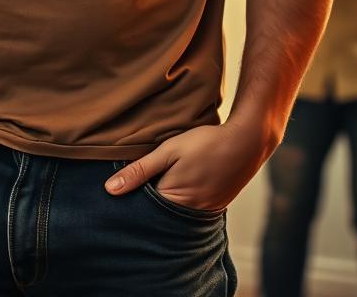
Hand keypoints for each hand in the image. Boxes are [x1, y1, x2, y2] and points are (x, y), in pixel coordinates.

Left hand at [104, 120, 266, 211]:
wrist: (246, 142)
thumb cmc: (205, 143)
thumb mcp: (168, 151)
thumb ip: (139, 170)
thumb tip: (109, 190)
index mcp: (173, 201)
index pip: (144, 210)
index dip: (132, 198)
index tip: (120, 190)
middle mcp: (189, 214)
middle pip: (160, 214)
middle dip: (148, 201)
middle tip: (138, 183)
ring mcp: (204, 212)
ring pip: (175, 211)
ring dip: (166, 199)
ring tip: (161, 180)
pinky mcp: (216, 206)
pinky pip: (192, 208)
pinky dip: (183, 199)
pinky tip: (180, 183)